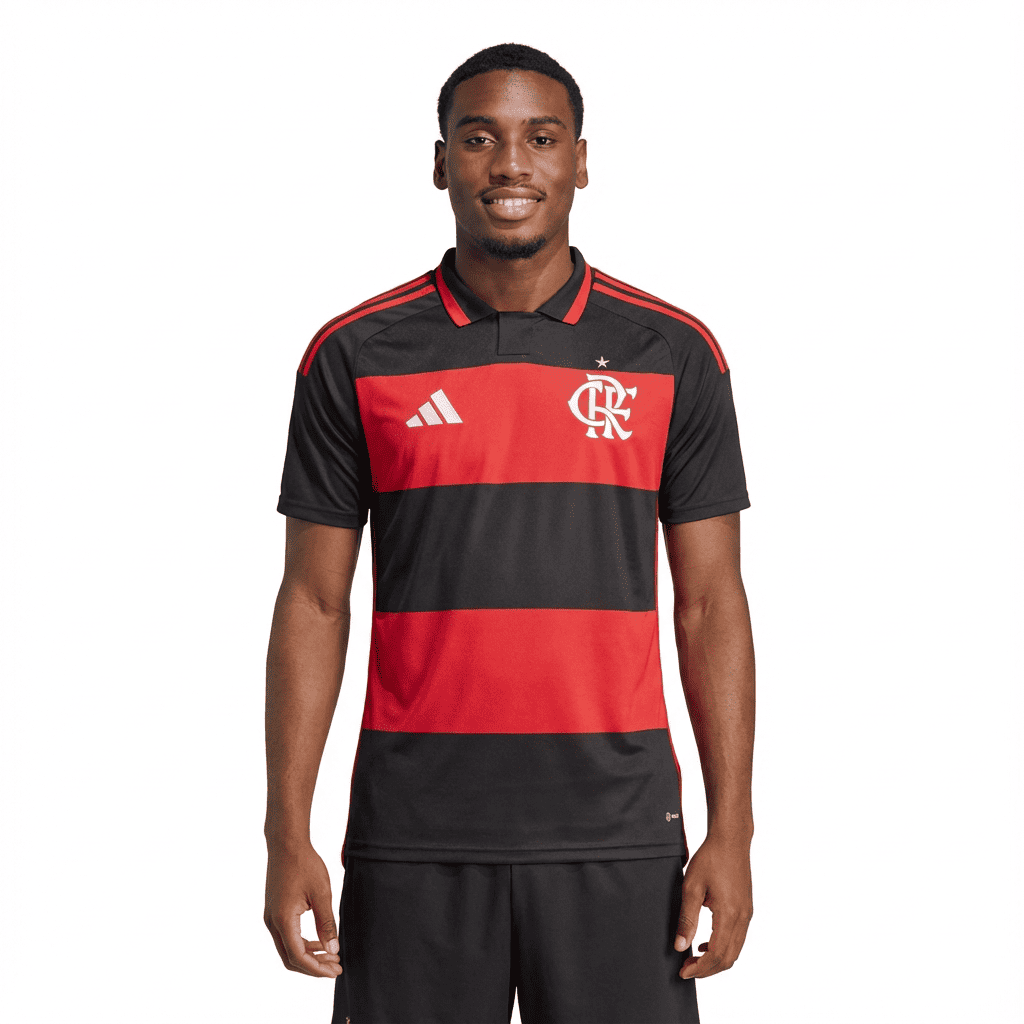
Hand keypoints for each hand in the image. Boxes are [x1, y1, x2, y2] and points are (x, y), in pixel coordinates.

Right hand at [264, 841, 342, 978]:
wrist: (286, 843)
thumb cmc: (305, 864)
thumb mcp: (322, 893)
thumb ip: (327, 923)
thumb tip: (333, 950)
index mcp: (283, 919)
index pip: (298, 956)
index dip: (317, 968)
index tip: (336, 970)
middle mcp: (272, 922)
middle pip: (290, 958)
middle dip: (313, 967)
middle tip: (336, 967)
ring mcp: (271, 917)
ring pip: (287, 949)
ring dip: (308, 956)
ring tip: (331, 955)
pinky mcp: (274, 911)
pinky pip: (286, 937)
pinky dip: (302, 944)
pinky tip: (319, 942)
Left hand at [673, 832, 752, 979]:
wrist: (731, 840)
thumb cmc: (710, 858)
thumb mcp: (691, 886)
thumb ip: (687, 919)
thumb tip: (681, 946)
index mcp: (729, 914)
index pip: (717, 954)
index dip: (700, 968)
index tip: (683, 971)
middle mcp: (743, 917)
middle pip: (729, 958)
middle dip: (708, 969)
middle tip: (687, 968)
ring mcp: (747, 914)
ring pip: (735, 950)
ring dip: (716, 960)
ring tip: (694, 958)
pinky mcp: (746, 909)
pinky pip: (738, 938)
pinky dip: (723, 947)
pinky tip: (706, 943)